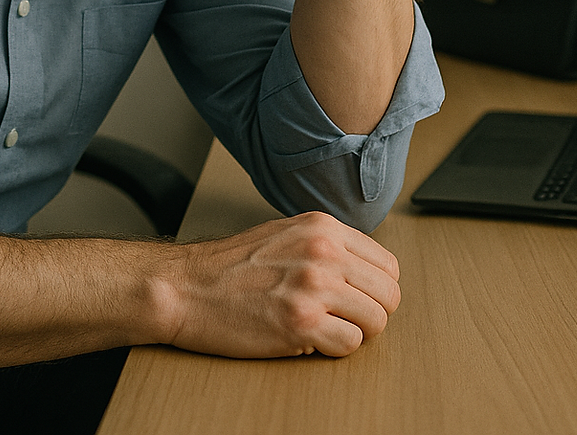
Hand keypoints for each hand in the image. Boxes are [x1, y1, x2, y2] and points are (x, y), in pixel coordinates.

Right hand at [164, 211, 400, 358]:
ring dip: (354, 332)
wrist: (187, 287)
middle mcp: (323, 251)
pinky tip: (307, 338)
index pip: (387, 265)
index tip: (356, 298)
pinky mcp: (301, 322)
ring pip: (376, 322)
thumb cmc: (230, 266)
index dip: (375, 289)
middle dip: (371, 313)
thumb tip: (365, 271)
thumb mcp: (285, 234)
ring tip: (324, 328)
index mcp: (322, 227)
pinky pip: (350, 345)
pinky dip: (333, 349)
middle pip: (389, 295)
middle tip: (342, 319)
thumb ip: (326, 245)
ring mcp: (313, 286)